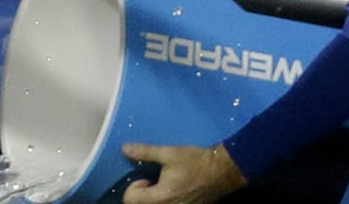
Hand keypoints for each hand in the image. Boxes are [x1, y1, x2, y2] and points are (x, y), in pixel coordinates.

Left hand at [120, 143, 247, 203]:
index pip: (130, 199)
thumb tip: (125, 148)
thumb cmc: (195, 162)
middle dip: (143, 195)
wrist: (223, 172)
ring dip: (154, 199)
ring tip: (164, 187)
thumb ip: (145, 152)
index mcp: (160, 198)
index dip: (134, 186)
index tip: (146, 178)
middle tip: (153, 182)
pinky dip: (166, 202)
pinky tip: (176, 192)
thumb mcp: (169, 153)